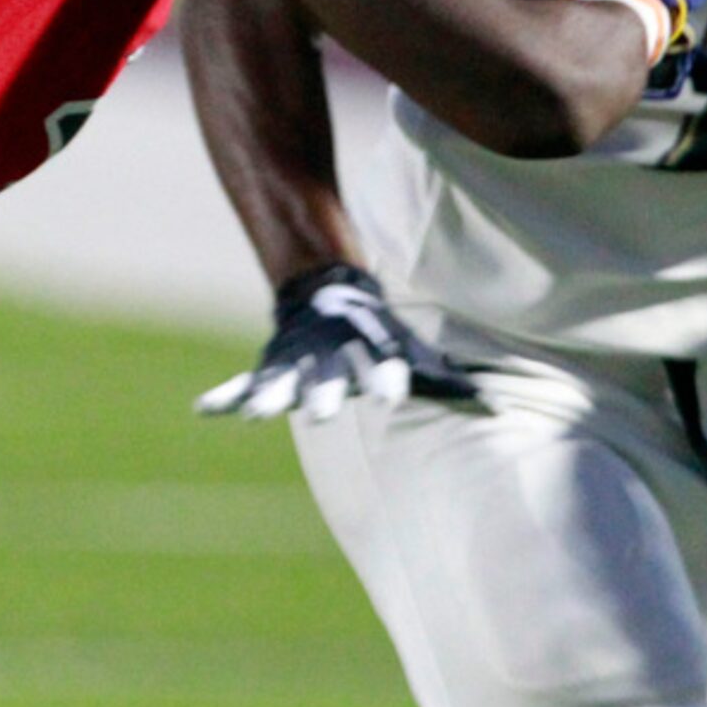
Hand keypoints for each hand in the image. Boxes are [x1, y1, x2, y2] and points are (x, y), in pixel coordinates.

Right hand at [196, 263, 477, 421]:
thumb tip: (500, 407)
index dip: (387, 378)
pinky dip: (227, 396)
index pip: (383, 367)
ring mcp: (298, 359)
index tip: (392, 395)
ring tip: (256, 416)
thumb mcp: (416, 355)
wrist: (329, 290)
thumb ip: (452, 382)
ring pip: (283, 380)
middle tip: (320, 414)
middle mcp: (333, 356)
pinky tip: (205, 410)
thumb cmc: (382, 336)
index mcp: (371, 352)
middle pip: (328, 376)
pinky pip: (245, 382)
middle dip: (323, 393)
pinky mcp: (272, 364)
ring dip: (269, 396)